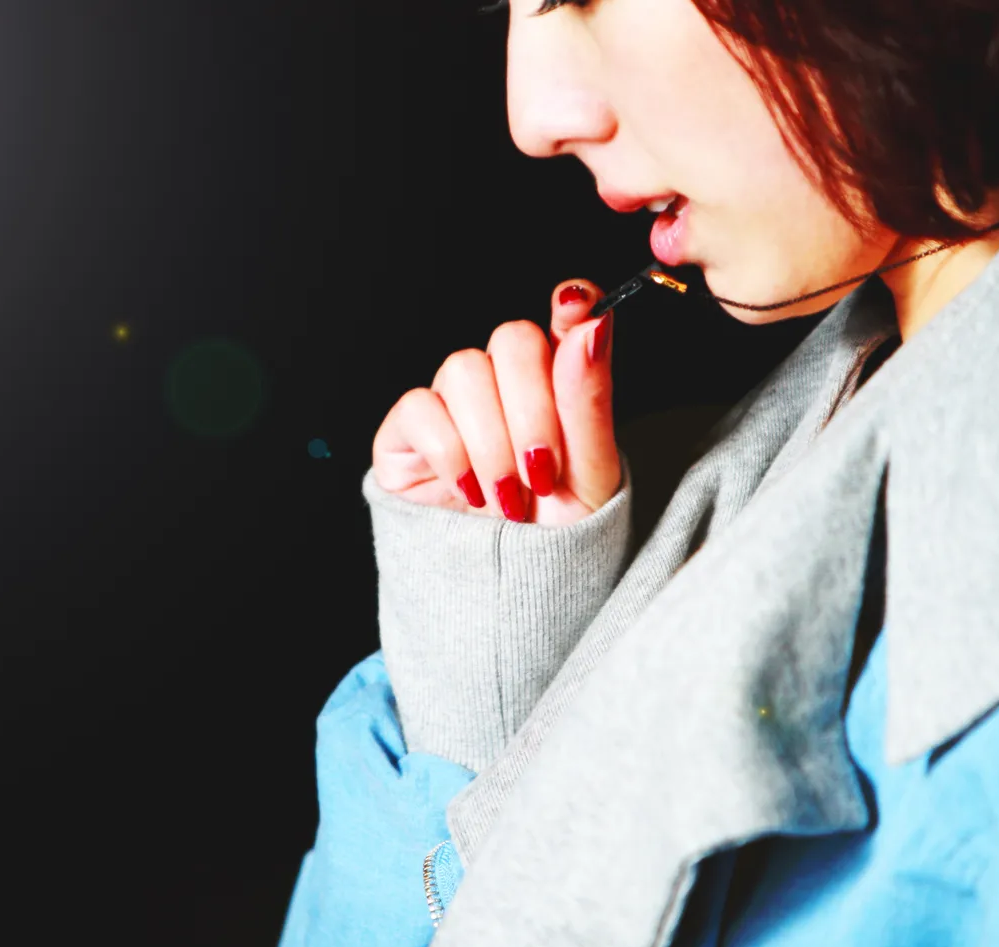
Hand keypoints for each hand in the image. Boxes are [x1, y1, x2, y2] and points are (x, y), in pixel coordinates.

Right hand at [371, 280, 622, 526]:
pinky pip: (421, 409)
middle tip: (542, 475)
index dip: (571, 303)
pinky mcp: (407, 431)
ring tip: (508, 499)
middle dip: (532, 411)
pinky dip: (452, 453)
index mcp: (557, 382)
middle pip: (511, 339)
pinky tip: (470, 492)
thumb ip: (590, 400)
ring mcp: (452, 402)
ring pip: (464, 371)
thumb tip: (590, 325)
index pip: (564, 315)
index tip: (579, 309)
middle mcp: (503, 382)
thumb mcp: (592, 476)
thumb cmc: (555, 533)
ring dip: (492, 443)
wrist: (511, 591)